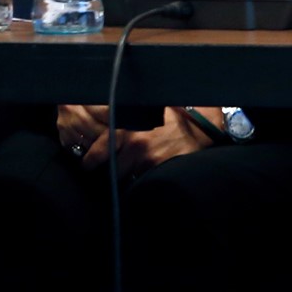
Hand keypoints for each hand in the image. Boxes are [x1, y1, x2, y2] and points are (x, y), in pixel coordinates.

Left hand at [58, 104, 219, 176]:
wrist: (203, 125)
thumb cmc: (177, 115)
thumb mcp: (148, 110)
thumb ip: (127, 118)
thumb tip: (105, 121)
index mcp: (126, 128)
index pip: (97, 152)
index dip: (90, 162)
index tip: (88, 165)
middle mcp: (133, 145)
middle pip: (111, 169)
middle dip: (113, 169)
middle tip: (117, 168)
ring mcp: (145, 160)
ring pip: (125, 177)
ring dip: (128, 175)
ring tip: (136, 171)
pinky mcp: (157, 171)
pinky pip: (142, 181)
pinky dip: (143, 180)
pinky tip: (149, 174)